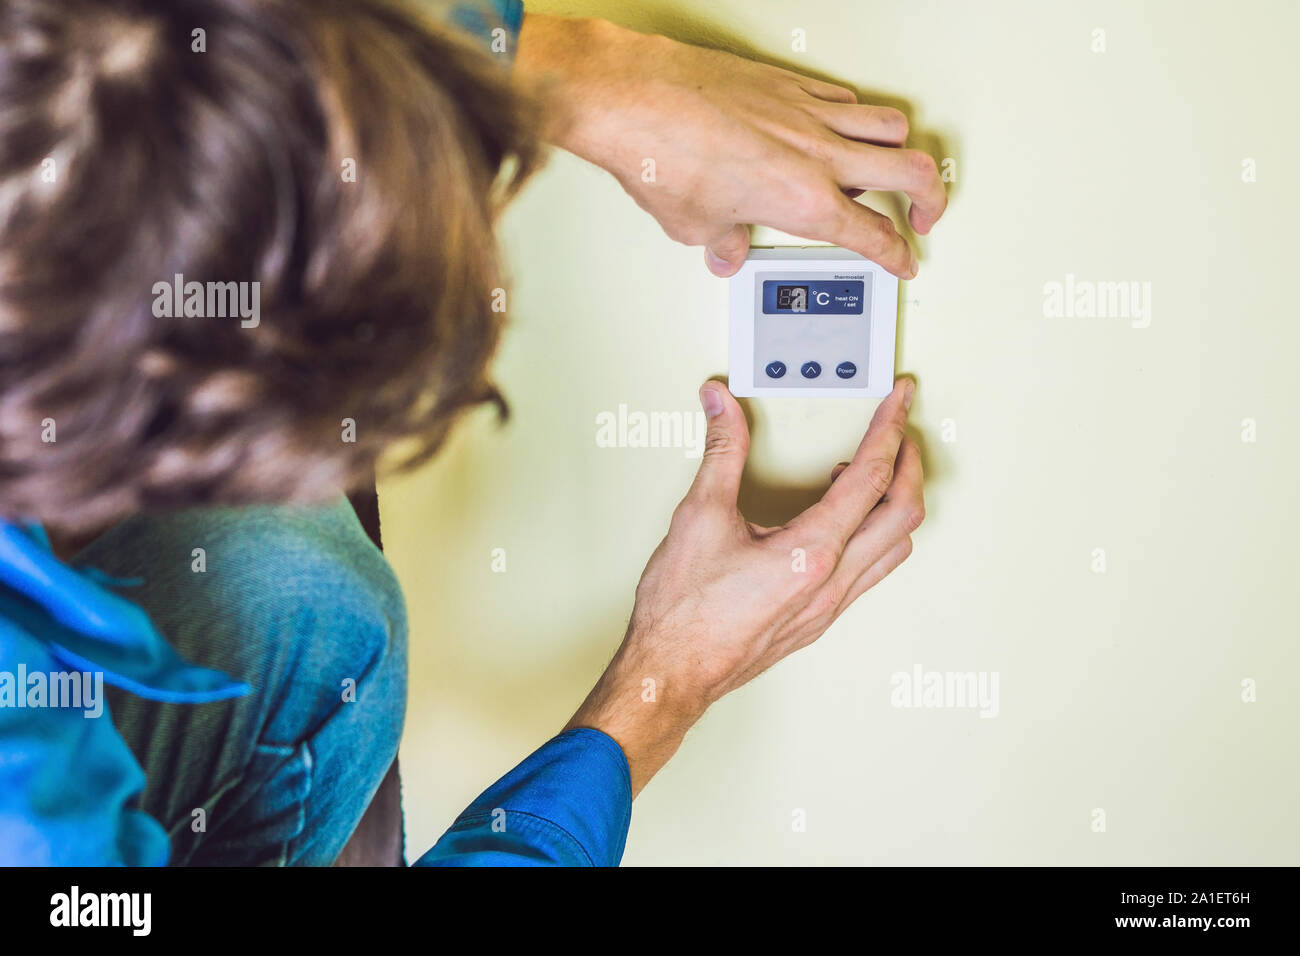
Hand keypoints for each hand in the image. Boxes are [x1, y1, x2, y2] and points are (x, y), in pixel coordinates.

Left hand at [516, 15, 946, 278]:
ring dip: (899, 151)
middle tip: (925, 216)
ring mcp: (808, 111)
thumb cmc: (661, 155)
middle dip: (930, 200)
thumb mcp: (694, 224)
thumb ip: (723, 241)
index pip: (874, 235)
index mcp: (804, 202)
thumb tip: (725, 250)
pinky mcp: (789, 82)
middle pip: (911, 170)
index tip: (905, 260)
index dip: (897, 255)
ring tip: (890, 169)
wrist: (634, 96)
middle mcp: (818, 154)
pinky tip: (841, 127)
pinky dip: (856, 117)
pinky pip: (846, 98)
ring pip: (889, 124)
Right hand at [566, 378, 923, 793]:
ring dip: (894, 503)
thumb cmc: (683, 613)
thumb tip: (723, 407)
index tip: (899, 400)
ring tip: (870, 472)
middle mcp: (831, 582)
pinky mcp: (818, 619)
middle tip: (898, 430)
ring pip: (894, 547)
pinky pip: (870, 571)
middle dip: (907, 463)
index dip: (890, 428)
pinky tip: (842, 522)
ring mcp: (829, 605)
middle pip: (903, 513)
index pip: (871, 476)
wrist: (671, 672)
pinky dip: (873, 534)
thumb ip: (721, 452)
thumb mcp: (700, 515)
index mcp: (811, 552)